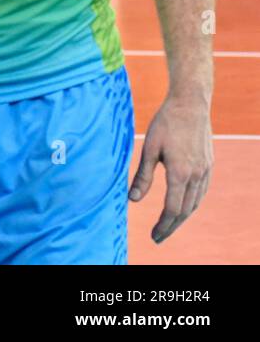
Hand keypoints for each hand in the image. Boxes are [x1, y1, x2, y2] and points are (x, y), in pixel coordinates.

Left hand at [129, 94, 212, 242]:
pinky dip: (192, 203)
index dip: (163, 225)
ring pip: (195, 203)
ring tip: (168, 224)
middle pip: (186, 211)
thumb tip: (133, 199)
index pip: (173, 209)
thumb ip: (142, 176)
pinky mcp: (209, 165)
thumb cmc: (165, 123)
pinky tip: (184, 205)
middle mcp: (196, 175)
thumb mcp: (149, 148)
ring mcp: (205, 170)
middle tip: (159, 237)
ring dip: (182, 216)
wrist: (190, 104)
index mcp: (180, 173)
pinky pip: (202, 192)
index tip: (154, 236)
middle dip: (171, 226)